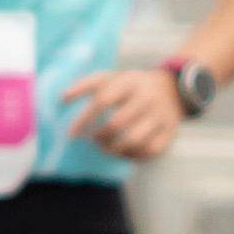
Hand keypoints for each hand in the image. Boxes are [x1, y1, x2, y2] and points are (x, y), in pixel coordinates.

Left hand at [60, 63, 188, 161]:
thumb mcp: (110, 77)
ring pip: (135, 140)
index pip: (103, 100)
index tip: (71, 133)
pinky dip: (133, 156)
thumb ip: (85, 85)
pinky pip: (150, 151)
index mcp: (129, 82)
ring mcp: (161, 116)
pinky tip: (122, 152)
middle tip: (92, 140)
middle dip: (100, 136)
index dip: (84, 119)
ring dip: (114, 149)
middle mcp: (147, 98)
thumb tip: (61, 100)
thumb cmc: (130, 86)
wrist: (172, 88)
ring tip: (105, 147)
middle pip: (118, 123)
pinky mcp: (170, 132)